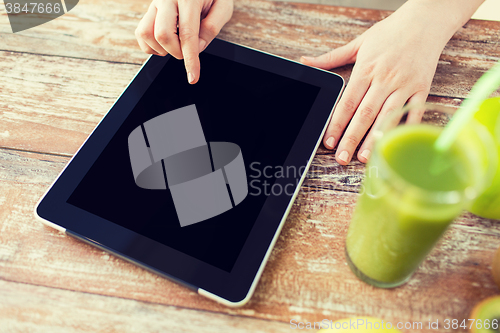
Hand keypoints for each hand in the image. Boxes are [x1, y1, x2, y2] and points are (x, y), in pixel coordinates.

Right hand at [135, 0, 233, 83]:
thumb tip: (197, 47)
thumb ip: (212, 27)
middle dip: (176, 52)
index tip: (192, 77)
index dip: (190, 59)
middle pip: (163, 34)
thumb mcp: (223, 6)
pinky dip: (152, 45)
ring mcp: (155, 2)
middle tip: (187, 51)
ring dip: (162, 49)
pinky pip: (141, 32)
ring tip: (177, 45)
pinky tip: (167, 43)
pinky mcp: (149, 8)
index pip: (187, 34)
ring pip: (147, 33)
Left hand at [301, 1, 455, 164]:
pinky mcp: (422, 89)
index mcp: (367, 69)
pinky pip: (413, 112)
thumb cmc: (390, 32)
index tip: (329, 141)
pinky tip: (394, 144)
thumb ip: (331, 58)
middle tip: (342, 157)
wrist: (426, 21)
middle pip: (365, 114)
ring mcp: (405, 85)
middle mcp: (385, 78)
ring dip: (376, 139)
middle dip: (352, 138)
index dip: (337, 124)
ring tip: (365, 158)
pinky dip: (404, 129)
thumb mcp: (358, 43)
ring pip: (388, 116)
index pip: (347, 102)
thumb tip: (305, 62)